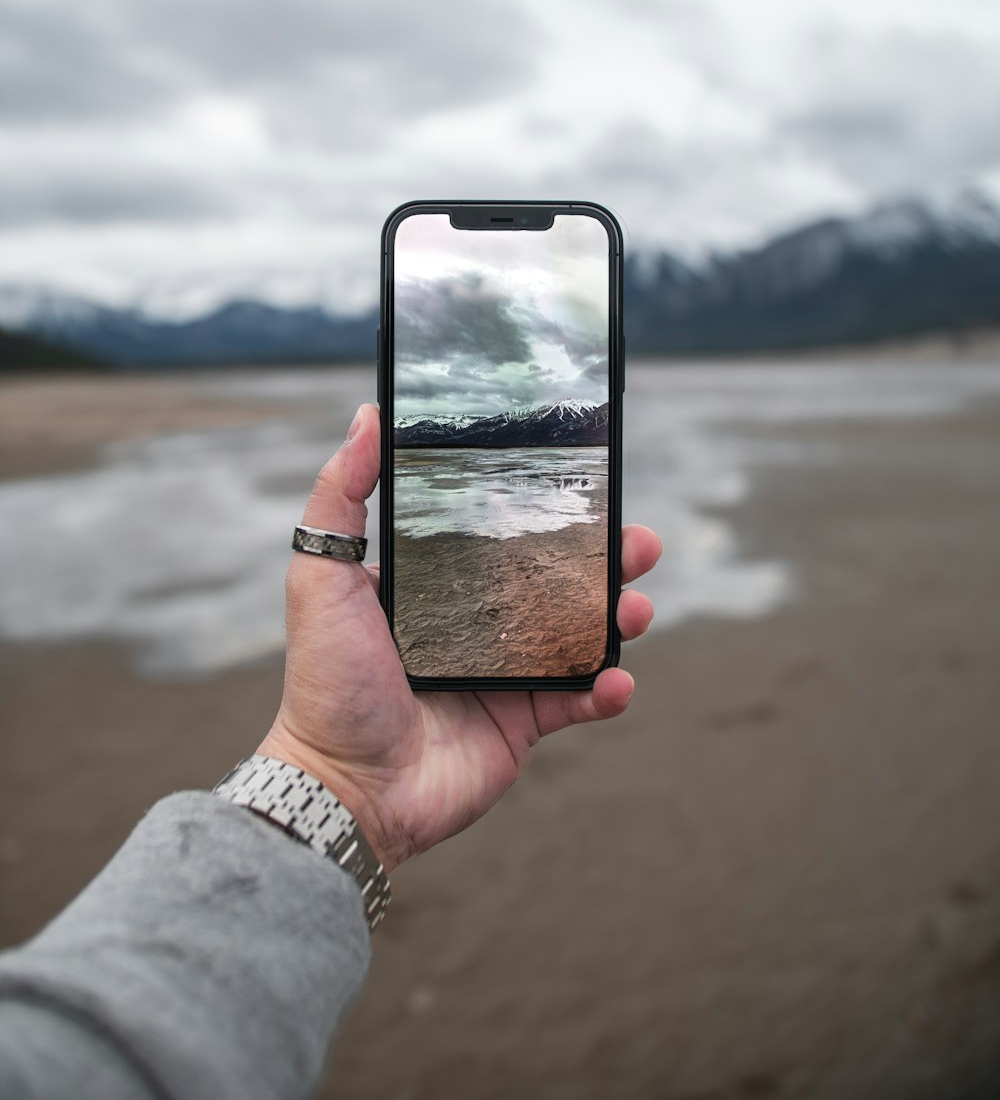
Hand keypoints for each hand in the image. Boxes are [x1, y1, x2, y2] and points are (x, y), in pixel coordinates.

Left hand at [259, 403, 661, 870]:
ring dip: (618, 616)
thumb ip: (341, 497)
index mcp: (437, 584)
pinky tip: (617, 679)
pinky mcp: (522, 724)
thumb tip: (368, 417)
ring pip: (578, 633)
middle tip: (637, 542)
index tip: (584, 482)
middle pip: (554, 578)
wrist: (344, 787)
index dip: (545, 509)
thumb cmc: (326, 681)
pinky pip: (580, 700)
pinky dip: (607, 689)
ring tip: (635, 609)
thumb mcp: (321, 577)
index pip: (501, 534)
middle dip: (604, 558)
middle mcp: (475, 622)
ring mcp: (503, 674)